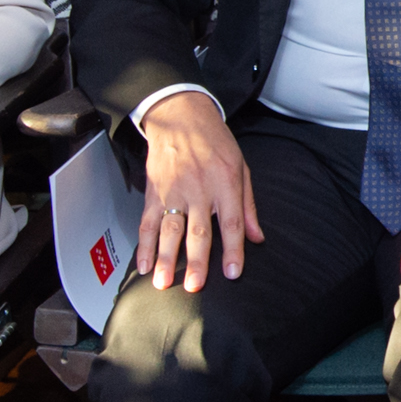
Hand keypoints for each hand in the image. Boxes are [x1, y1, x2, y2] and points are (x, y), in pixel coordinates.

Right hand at [137, 93, 263, 290]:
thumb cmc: (215, 141)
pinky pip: (147, 222)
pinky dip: (144, 245)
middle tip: (194, 286)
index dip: (233, 250)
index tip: (232, 273)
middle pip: (199, 231)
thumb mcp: (241, 167)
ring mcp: (174, 191)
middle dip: (196, 261)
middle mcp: (200, 189)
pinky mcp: (154, 192)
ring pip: (169, 229)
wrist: (180, 115)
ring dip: (166, 258)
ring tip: (163, 282)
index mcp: (226, 183)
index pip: (232, 223)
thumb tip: (256, 238)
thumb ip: (248, 205)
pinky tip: (144, 264)